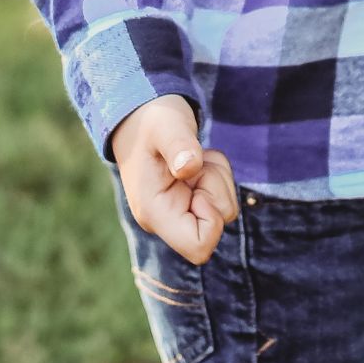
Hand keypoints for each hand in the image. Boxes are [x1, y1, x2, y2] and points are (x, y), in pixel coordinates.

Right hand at [111, 95, 239, 264]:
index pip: (198, 247)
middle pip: (216, 226)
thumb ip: (178, 145)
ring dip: (218, 178)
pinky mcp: (188, 202)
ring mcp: (176, 212)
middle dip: (217, 189)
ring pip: (223, 210)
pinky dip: (217, 175)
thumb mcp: (166, 125)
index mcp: (154, 212)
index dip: (212, 219)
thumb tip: (189, 167)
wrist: (140, 115)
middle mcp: (164, 219)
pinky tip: (197, 160)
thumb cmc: (152, 120)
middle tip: (198, 162)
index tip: (200, 186)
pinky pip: (220, 198)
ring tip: (196, 157)